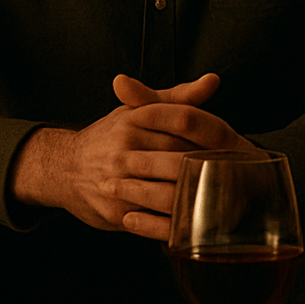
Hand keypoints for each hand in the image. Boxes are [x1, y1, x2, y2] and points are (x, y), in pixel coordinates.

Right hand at [10, 72, 254, 240]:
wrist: (64, 167)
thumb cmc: (110, 136)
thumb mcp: (139, 110)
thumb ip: (178, 98)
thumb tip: (213, 80)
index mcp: (134, 122)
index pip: (183, 127)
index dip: (212, 139)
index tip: (236, 148)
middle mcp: (124, 150)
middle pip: (180, 161)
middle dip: (211, 171)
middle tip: (240, 178)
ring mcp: (119, 183)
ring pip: (169, 192)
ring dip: (199, 198)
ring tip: (229, 200)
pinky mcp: (116, 212)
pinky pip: (154, 221)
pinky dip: (178, 222)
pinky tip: (201, 221)